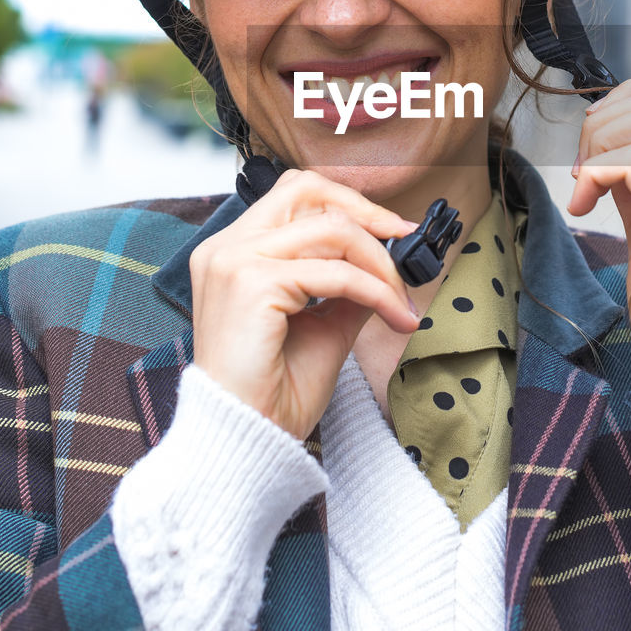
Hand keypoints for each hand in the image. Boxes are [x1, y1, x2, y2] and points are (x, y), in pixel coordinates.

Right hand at [189, 169, 418, 438]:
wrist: (245, 439)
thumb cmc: (273, 392)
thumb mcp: (323, 325)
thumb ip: (347, 286)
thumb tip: (388, 260)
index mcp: (233, 251)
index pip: (295, 195)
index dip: (349, 204)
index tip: (394, 231)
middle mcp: (226, 247)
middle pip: (307, 190)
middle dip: (365, 212)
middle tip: (403, 242)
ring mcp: (235, 261)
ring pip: (332, 230)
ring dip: (380, 264)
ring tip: (401, 301)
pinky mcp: (253, 284)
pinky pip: (337, 274)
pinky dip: (377, 292)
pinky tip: (395, 317)